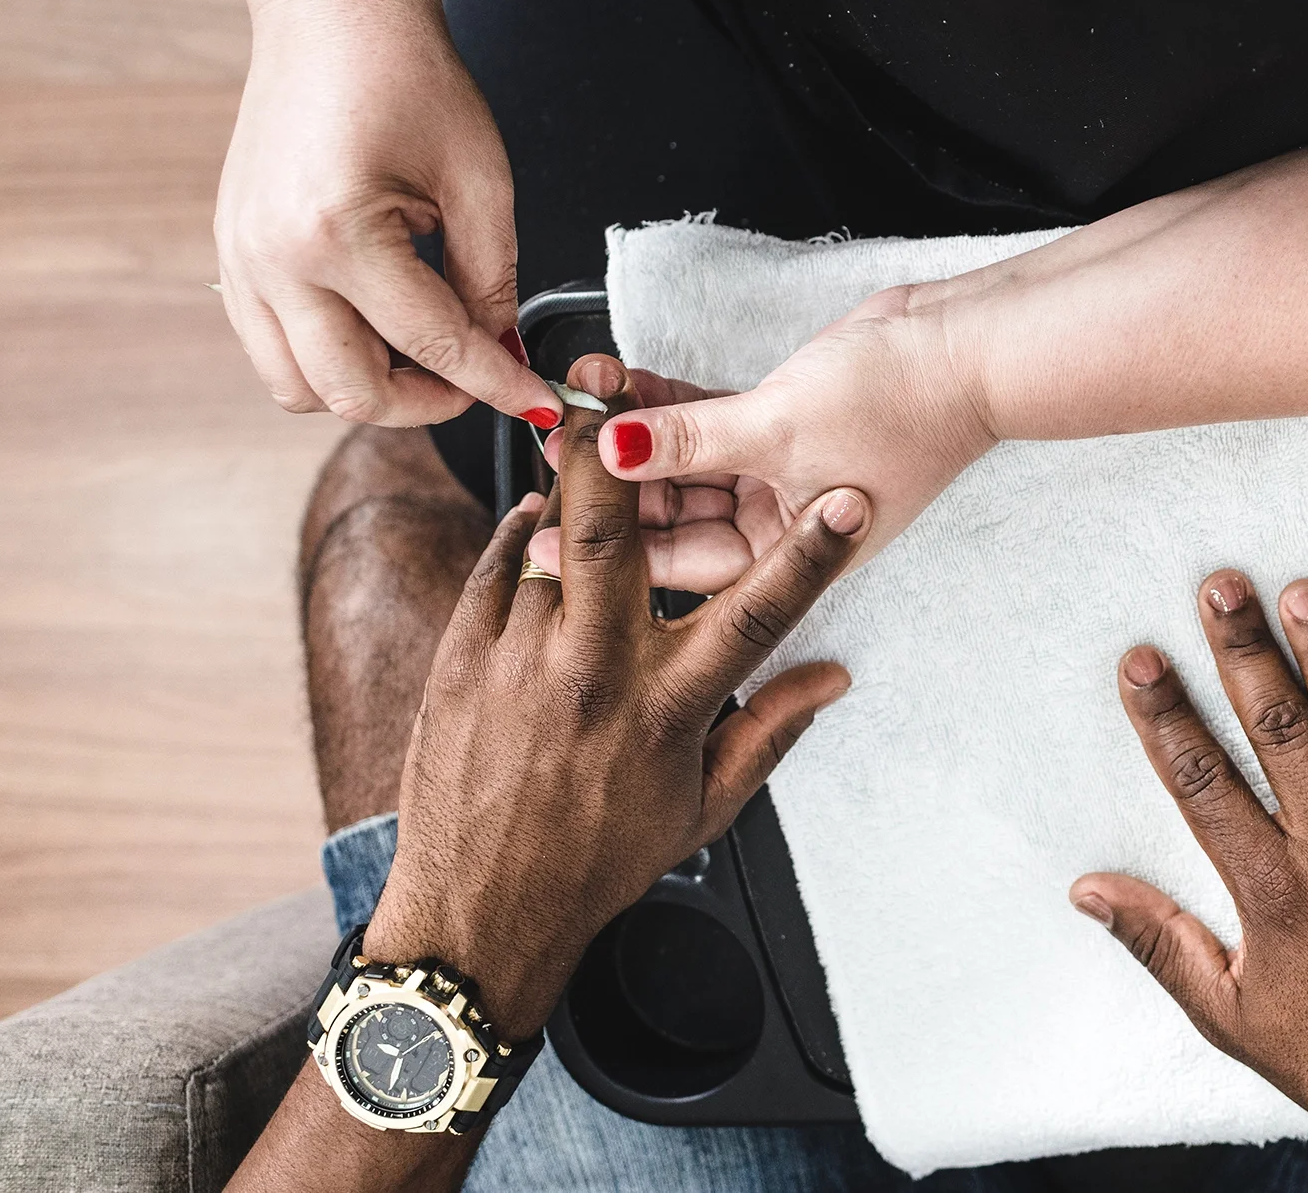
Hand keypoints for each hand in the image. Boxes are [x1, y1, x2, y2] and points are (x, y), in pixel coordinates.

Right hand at [213, 0, 559, 427]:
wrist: (332, 17)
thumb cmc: (409, 79)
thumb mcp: (479, 180)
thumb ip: (492, 280)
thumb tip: (501, 351)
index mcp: (337, 233)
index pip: (432, 344)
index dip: (496, 382)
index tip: (538, 400)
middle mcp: (273, 259)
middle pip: (351, 391)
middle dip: (427, 402)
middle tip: (477, 376)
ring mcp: (240, 262)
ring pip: (299, 387)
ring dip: (369, 389)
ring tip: (423, 347)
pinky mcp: (231, 258)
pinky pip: (273, 350)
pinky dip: (328, 357)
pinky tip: (377, 321)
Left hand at [361, 353, 867, 1038]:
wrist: (479, 914)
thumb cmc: (595, 862)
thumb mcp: (702, 806)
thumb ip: (770, 731)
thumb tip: (832, 677)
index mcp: (668, 708)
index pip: (756, 615)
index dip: (809, 555)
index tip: (846, 501)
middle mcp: (595, 673)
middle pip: (613, 533)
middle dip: (621, 452)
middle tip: (623, 393)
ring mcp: (520, 662)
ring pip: (547, 540)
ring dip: (570, 490)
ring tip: (585, 448)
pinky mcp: (461, 661)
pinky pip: (492, 567)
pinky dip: (515, 533)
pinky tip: (532, 520)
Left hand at [580, 286, 996, 583]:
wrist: (966, 348)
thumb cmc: (904, 407)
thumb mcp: (776, 428)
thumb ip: (689, 440)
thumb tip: (612, 450)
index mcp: (789, 558)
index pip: (682, 562)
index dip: (610, 545)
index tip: (546, 532)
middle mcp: (781, 524)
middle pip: (677, 514)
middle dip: (617, 482)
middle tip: (555, 453)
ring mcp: (781, 473)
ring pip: (689, 463)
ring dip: (638, 434)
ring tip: (580, 406)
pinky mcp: (783, 423)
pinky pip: (711, 423)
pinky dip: (673, 404)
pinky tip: (624, 385)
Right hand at [1071, 572, 1307, 1192]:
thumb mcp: (1229, 1015)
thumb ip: (1159, 942)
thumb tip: (1093, 895)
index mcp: (1273, 892)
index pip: (1203, 780)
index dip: (1166, 714)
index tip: (1144, 663)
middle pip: (1277, 730)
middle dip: (1242, 652)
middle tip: (1221, 589)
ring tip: (1303, 594)